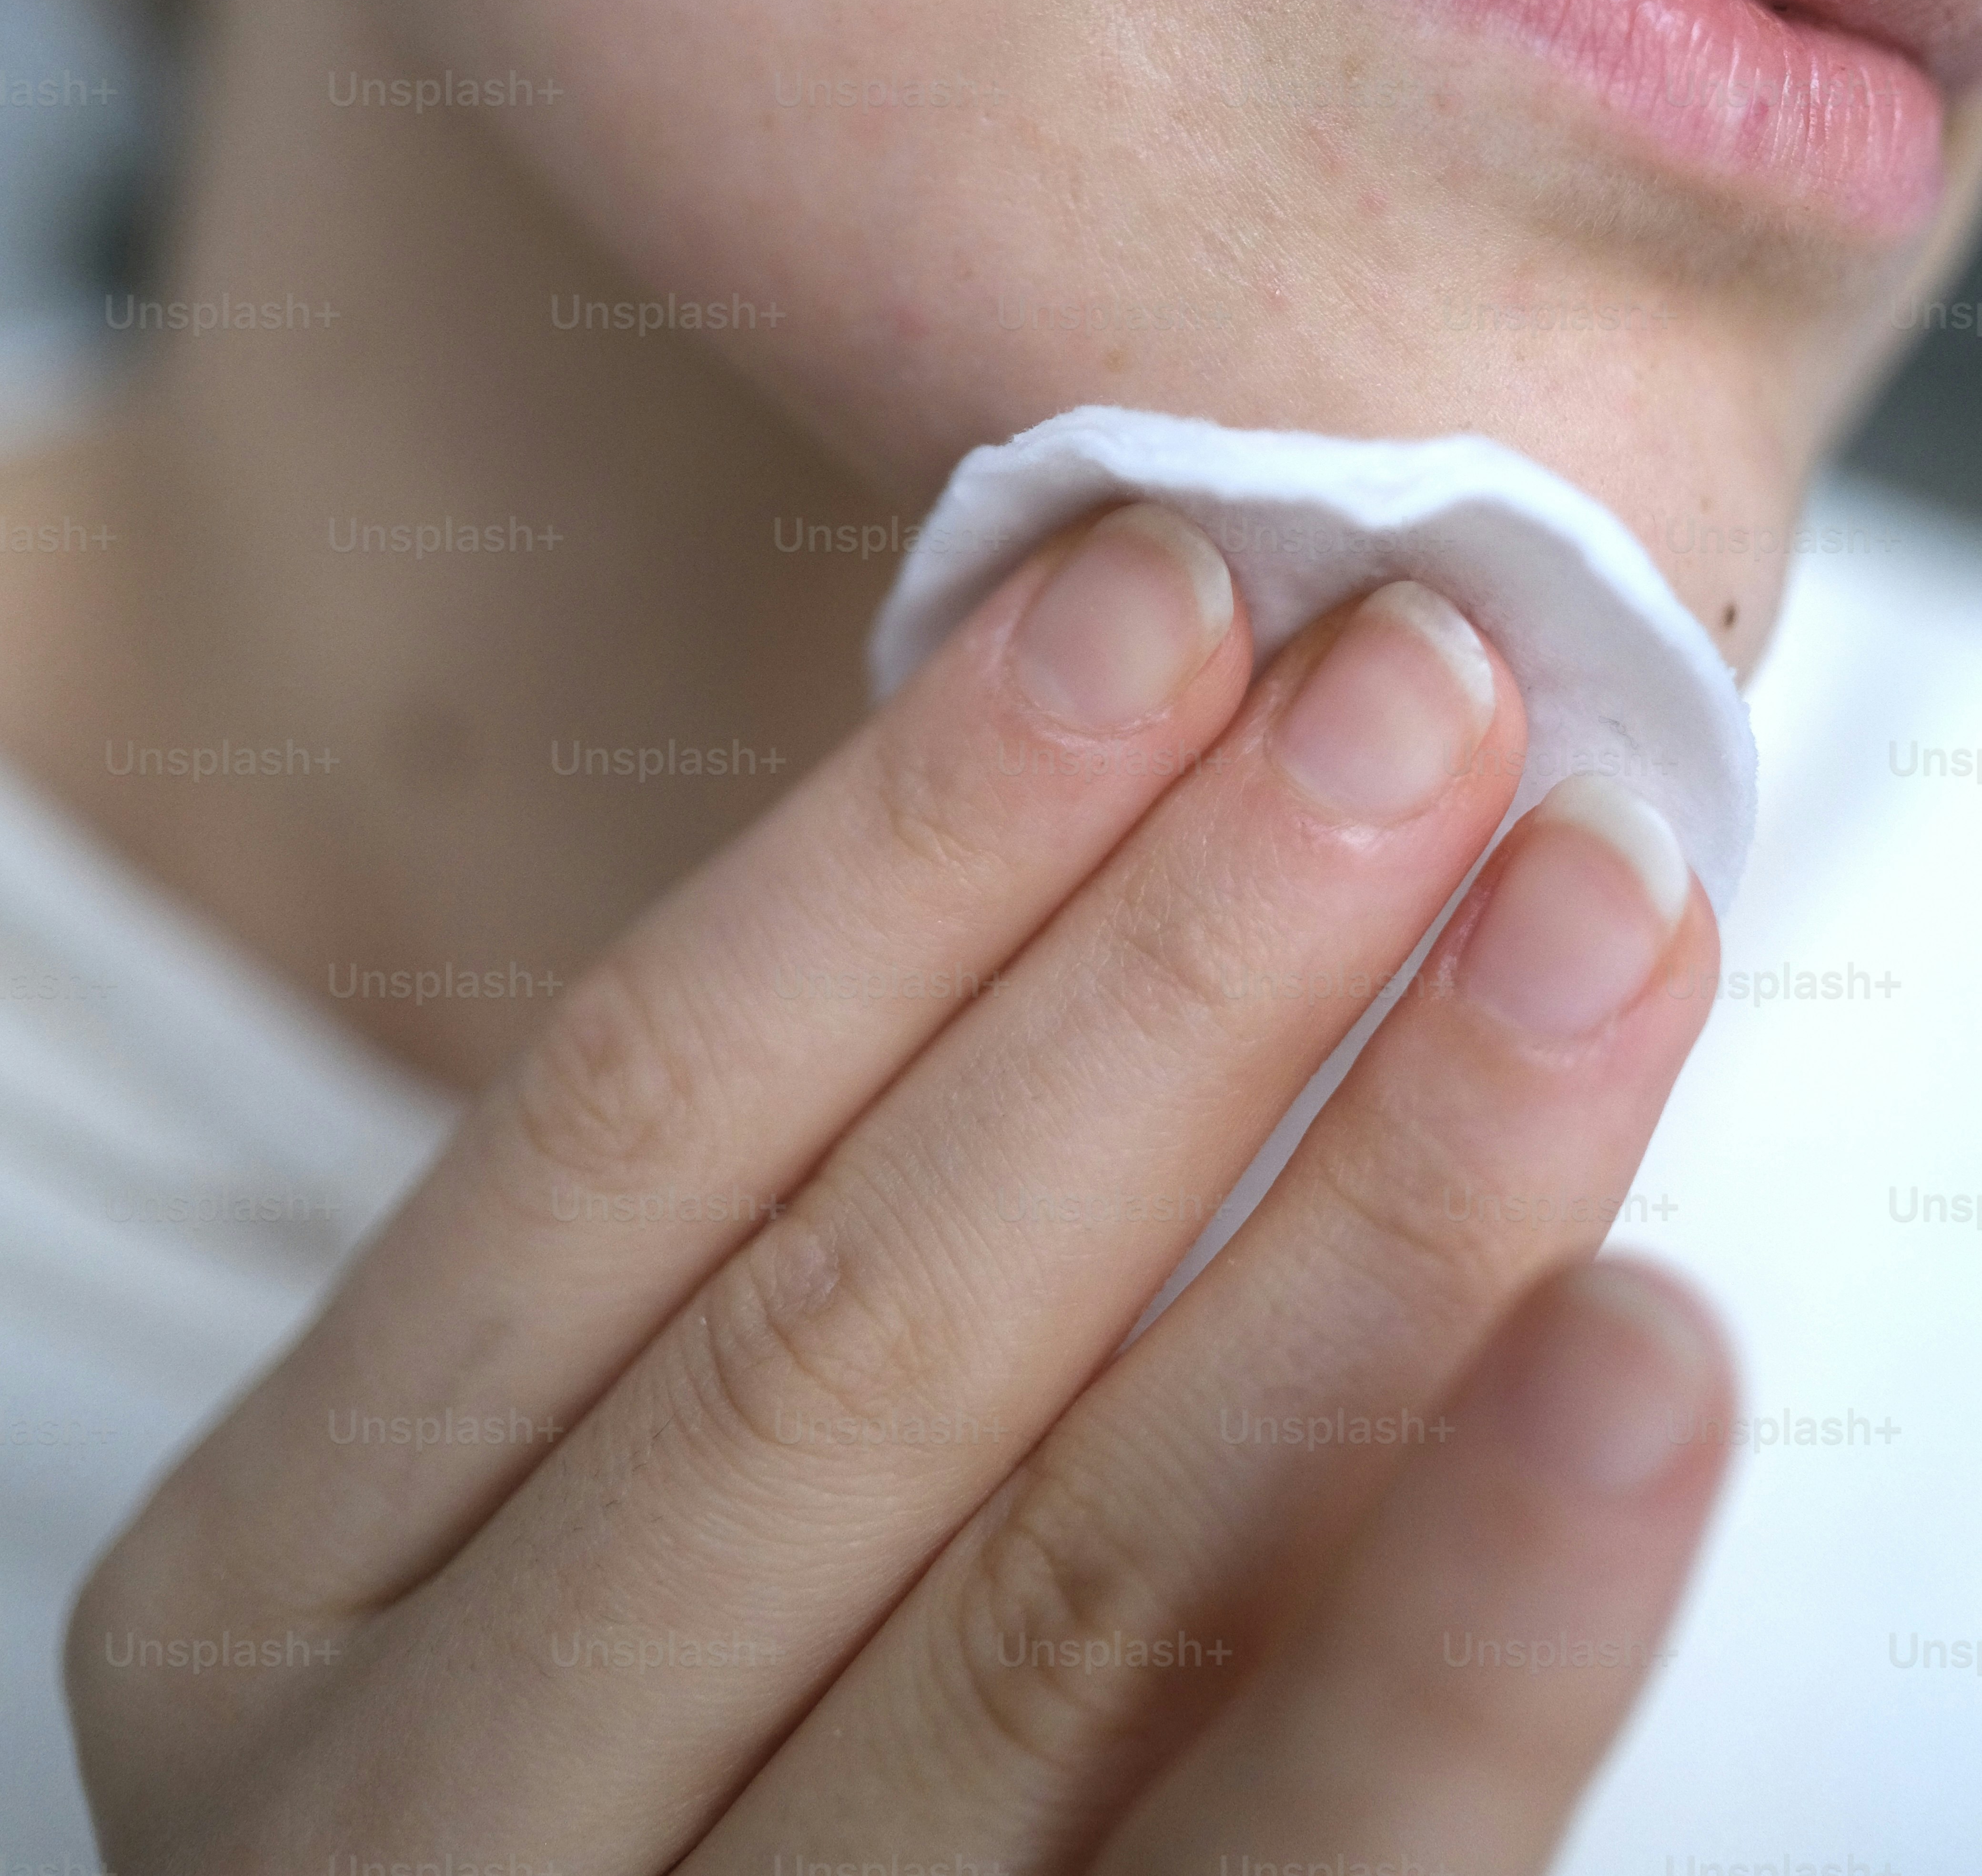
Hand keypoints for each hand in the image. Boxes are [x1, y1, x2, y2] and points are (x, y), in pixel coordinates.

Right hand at [66, 503, 1731, 1871]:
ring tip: (1586, 915)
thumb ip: (792, 1255)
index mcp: (278, 1590)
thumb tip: (1160, 809)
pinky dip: (1475, 1615)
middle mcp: (426, 1818)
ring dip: (1373, 1207)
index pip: (611, 1127)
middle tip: (1419, 681)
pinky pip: (1287, 1872)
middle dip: (1172, 969)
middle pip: (850, 1333)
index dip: (905, 843)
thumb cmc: (647, 1725)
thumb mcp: (561, 1517)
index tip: (1162, 586)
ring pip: (1073, 1589)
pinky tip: (1635, 1343)